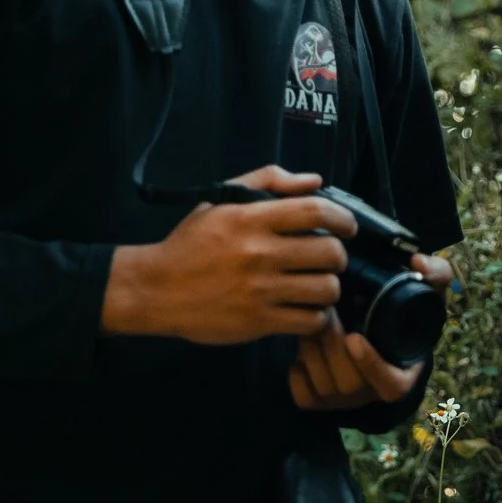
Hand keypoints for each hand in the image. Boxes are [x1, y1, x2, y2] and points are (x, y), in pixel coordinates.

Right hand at [100, 165, 353, 343]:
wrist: (154, 289)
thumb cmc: (191, 243)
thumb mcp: (221, 200)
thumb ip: (268, 181)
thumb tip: (314, 180)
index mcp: (251, 219)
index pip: (315, 211)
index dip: (342, 218)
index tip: (347, 225)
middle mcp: (259, 254)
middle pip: (330, 253)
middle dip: (338, 255)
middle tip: (329, 258)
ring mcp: (260, 291)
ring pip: (326, 289)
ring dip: (329, 286)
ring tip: (317, 284)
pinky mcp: (258, 322)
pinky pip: (310, 320)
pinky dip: (316, 315)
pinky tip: (304, 307)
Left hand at [290, 253, 454, 411]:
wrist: (371, 335)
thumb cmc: (399, 317)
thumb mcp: (425, 296)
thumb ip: (436, 275)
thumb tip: (418, 263)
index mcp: (401, 378)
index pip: (390, 385)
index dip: (371, 365)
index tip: (355, 337)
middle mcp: (370, 395)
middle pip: (347, 381)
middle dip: (332, 343)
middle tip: (327, 309)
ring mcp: (340, 401)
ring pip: (320, 380)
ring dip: (312, 346)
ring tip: (316, 318)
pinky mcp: (313, 400)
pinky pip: (298, 386)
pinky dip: (297, 364)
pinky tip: (306, 341)